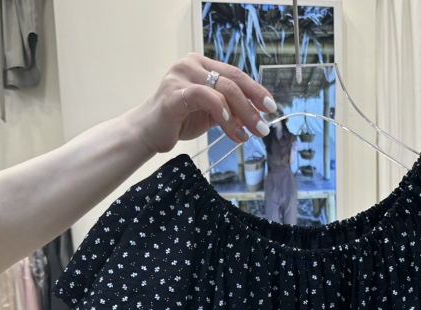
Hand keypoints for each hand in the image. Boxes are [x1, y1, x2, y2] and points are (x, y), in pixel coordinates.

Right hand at [131, 53, 277, 154]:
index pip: (236, 75)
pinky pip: (204, 96)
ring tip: (248, 134)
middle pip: (233, 82)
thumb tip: (255, 119)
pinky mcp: (173, 93)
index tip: (270, 107)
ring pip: (223, 90)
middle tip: (263, 128)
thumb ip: (230, 111)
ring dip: (241, 115)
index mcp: (201, 64)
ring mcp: (181, 76)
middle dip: (252, 106)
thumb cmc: (179, 120)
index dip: (256, 91)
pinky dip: (220, 110)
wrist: (149, 132)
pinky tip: (229, 126)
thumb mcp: (211, 114)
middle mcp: (191, 64)